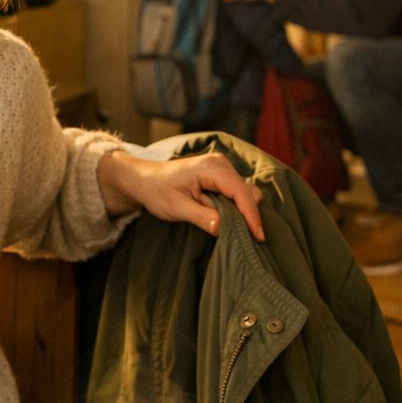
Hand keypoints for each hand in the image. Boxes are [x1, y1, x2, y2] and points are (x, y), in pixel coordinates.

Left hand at [97, 150, 264, 241]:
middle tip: (245, 238)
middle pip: (248, 192)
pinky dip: (236, 208)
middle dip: (248, 215)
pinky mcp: (221, 175)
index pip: (240, 192)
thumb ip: (201, 217)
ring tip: (230, 229)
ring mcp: (222, 168)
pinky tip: (226, 220)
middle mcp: (220, 163)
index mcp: (210, 168)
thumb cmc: (156, 191)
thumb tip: (223, 228)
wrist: (144, 179)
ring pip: (245, 193)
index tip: (257, 236)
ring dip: (241, 212)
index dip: (251, 215)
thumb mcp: (176, 208)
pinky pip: (237, 193)